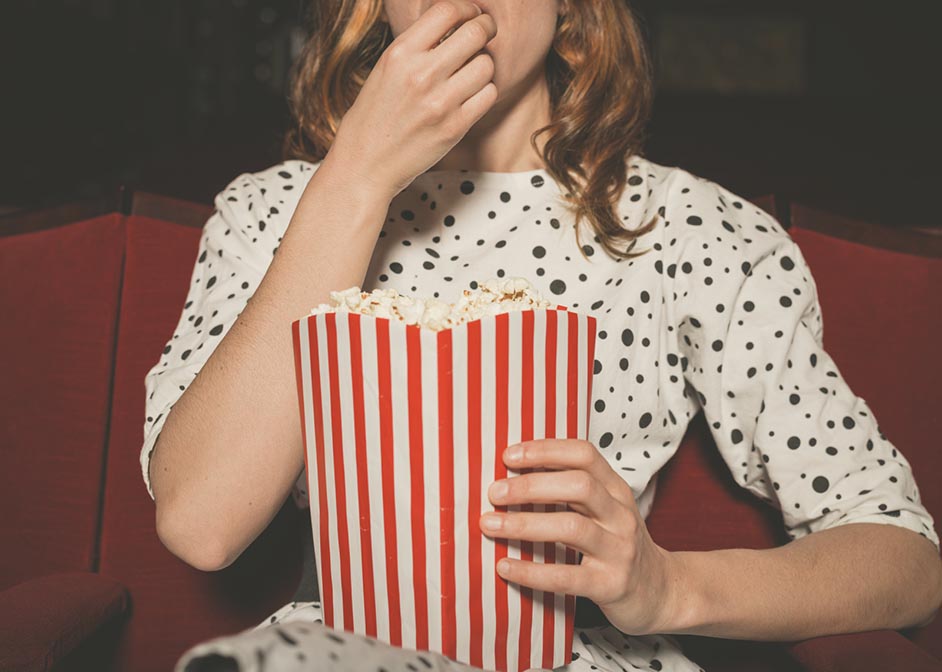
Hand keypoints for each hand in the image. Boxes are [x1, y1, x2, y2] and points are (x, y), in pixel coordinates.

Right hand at [327, 0, 497, 200]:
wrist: (365, 164)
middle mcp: (421, 74)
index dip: (467, 8)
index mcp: (400, 53)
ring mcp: (440, 102)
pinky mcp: (455, 127)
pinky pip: (489, 94)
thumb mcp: (385, 70)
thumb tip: (455, 24)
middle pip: (476, 33)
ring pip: (487, 64)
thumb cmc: (375, 116)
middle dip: (486, 29)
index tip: (472, 14)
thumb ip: (418, 46)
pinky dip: (485, 91)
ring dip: (485, 65)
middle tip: (485, 34)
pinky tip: (472, 95)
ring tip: (471, 72)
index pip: (447, 11)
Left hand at [479, 438, 680, 635]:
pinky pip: (567, 576)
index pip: (584, 454)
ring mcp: (619, 550)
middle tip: (494, 492)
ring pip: (572, 527)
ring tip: (490, 524)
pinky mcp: (610, 585)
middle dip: (531, 485)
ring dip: (524, 524)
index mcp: (616, 490)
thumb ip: (570, 491)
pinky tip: (505, 567)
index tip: (509, 456)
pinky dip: (531, 571)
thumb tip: (511, 474)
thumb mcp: (604, 510)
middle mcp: (621, 515)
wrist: (660, 593)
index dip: (545, 450)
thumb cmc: (617, 545)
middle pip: (579, 485)